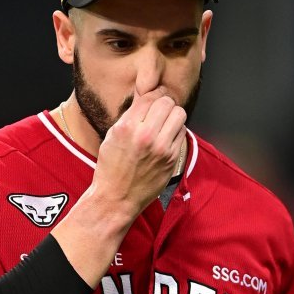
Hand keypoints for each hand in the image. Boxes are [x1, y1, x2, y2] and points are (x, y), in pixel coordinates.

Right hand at [92, 88, 186, 218]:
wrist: (117, 198)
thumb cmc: (111, 167)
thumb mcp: (113, 135)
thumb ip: (130, 115)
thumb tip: (145, 96)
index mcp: (128, 127)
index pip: (150, 97)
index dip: (153, 95)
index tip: (153, 98)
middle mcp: (147, 136)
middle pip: (168, 103)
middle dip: (164, 104)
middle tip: (159, 111)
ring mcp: (162, 148)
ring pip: (180, 115)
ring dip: (173, 116)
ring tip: (164, 123)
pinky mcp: (172, 159)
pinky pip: (182, 133)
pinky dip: (175, 132)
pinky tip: (166, 138)